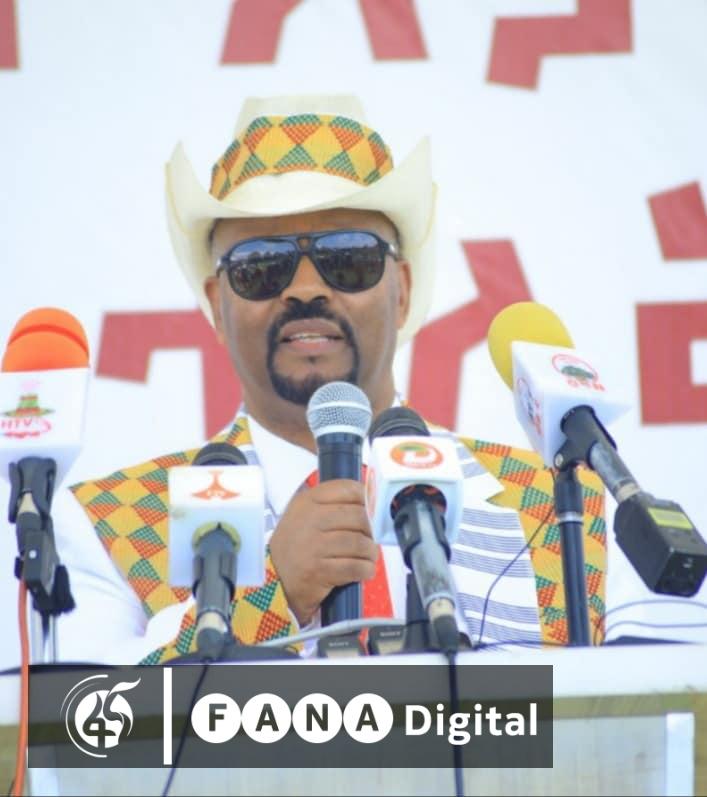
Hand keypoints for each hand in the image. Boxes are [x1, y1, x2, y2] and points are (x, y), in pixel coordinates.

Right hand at [269, 479, 376, 625]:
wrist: (274, 579)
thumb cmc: (295, 545)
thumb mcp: (303, 514)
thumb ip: (330, 504)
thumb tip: (368, 501)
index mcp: (306, 502)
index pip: (347, 489)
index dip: (365, 498)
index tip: (369, 508)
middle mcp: (309, 520)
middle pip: (358, 517)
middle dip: (370, 530)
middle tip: (369, 538)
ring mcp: (314, 546)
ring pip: (360, 543)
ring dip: (370, 552)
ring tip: (367, 556)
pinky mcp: (319, 571)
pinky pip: (355, 567)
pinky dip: (366, 569)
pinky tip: (363, 570)